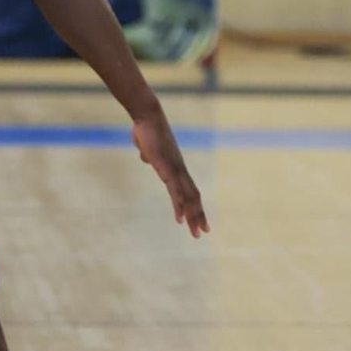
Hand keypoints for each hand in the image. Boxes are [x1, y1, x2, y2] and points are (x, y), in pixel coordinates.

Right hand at [132, 118, 208, 237]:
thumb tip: (147, 158)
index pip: (190, 191)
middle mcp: (179, 171)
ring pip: (188, 198)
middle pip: (194, 198)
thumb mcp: (148, 148)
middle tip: (203, 233)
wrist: (148, 118)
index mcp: (176, 168)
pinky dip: (180, 206)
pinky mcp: (166, 169)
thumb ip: (149, 155)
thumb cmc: (147, 131)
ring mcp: (174, 170)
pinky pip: (175, 192)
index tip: (199, 220)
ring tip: (197, 232)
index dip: (195, 206)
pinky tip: (181, 218)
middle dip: (199, 216)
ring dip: (193, 216)